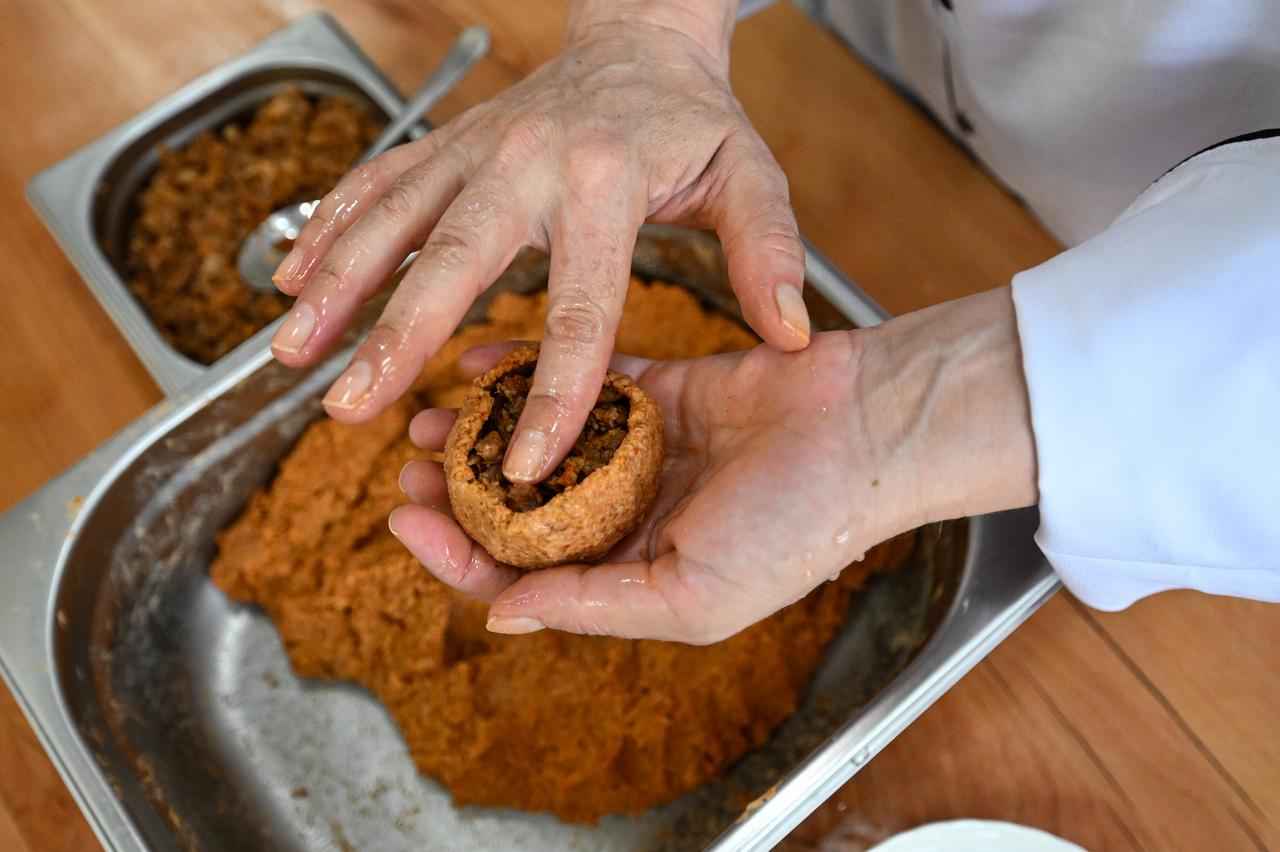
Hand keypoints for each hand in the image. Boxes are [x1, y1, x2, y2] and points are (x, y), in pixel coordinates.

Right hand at [269, 3, 809, 484]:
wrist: (637, 36)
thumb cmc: (694, 120)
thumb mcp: (749, 175)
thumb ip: (768, 251)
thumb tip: (790, 336)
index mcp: (606, 186)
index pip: (579, 309)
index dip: (553, 393)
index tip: (519, 465)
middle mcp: (527, 164)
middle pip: (451, 261)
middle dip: (394, 339)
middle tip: (348, 408)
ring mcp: (475, 149)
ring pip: (391, 220)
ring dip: (333, 286)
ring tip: (287, 353)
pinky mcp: (447, 143)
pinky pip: (376, 183)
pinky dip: (326, 229)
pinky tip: (285, 280)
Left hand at [389, 288, 1039, 642]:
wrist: (865, 432)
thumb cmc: (795, 527)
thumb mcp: (691, 597)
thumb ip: (592, 606)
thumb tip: (500, 617)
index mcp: (634, 576)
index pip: (525, 577)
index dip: (459, 556)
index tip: (407, 520)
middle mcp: (630, 518)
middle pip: (521, 511)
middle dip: (460, 493)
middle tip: (413, 464)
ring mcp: (639, 454)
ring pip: (541, 445)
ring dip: (484, 434)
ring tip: (432, 416)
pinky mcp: (656, 394)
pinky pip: (579, 385)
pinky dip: (529, 375)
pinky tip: (482, 363)